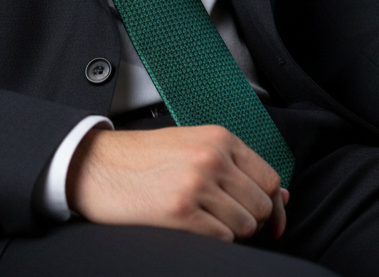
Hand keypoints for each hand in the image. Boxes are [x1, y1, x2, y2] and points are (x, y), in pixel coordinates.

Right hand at [65, 124, 287, 242]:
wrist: (96, 165)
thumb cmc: (142, 157)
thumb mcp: (192, 146)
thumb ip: (236, 167)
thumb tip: (282, 197)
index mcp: (218, 138)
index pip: (270, 178)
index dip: (274, 206)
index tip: (271, 222)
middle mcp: (212, 158)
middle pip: (262, 206)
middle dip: (250, 220)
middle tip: (223, 219)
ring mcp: (198, 185)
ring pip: (246, 226)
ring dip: (230, 231)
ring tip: (202, 220)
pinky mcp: (182, 213)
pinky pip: (223, 240)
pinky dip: (213, 240)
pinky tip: (190, 228)